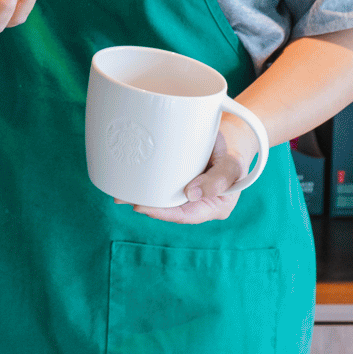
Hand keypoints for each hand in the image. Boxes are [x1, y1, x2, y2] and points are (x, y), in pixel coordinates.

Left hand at [126, 113, 261, 223]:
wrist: (232, 137)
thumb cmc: (233, 151)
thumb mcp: (233, 163)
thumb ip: (219, 179)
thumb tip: (192, 194)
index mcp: (215, 207)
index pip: (186, 215)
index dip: (163, 214)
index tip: (142, 207)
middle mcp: (199, 203)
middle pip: (171, 209)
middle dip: (146, 206)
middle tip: (122, 198)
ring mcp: (187, 192)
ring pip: (164, 198)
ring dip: (142, 195)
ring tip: (119, 191)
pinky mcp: (178, 180)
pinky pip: (162, 184)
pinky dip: (147, 183)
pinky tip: (129, 180)